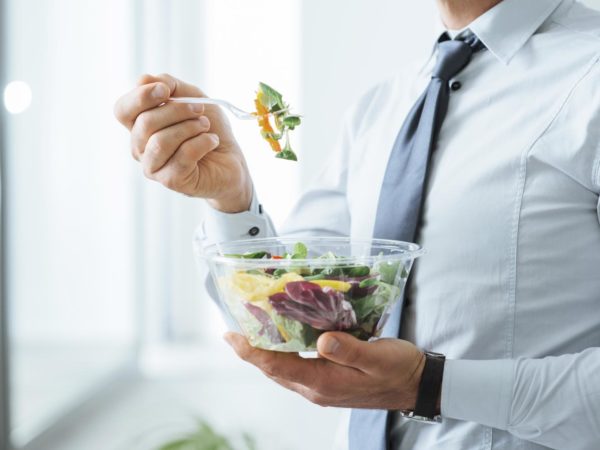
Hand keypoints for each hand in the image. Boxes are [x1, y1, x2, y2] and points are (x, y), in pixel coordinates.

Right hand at [114, 73, 252, 212]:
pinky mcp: (171, 181)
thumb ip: (169, 85)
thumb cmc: (209, 129)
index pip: (122, 110)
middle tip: (199, 110)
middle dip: (177, 110)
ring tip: (205, 126)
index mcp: (139, 126)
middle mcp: (140, 148)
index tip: (167, 90)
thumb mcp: (192, 97)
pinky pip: (183, 156)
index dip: (140, 97)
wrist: (231, 160)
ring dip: (190, 127)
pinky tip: (212, 142)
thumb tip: (143, 80)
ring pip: (161, 141)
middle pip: (145, 123)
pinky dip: (202, 143)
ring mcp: (153, 167)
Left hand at [224, 331, 425, 409]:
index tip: (231, 336)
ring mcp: (321, 386)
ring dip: (264, 352)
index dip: (252, 352)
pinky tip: (281, 338)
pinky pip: (296, 367)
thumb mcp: (378, 357)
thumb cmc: (399, 369)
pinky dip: (282, 352)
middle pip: (273, 369)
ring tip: (250, 330)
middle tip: (232, 328)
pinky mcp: (328, 380)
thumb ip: (350, 350)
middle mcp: (316, 388)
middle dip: (251, 350)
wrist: (415, 384)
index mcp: (324, 382)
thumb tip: (322, 341)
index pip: (278, 367)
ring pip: (283, 369)